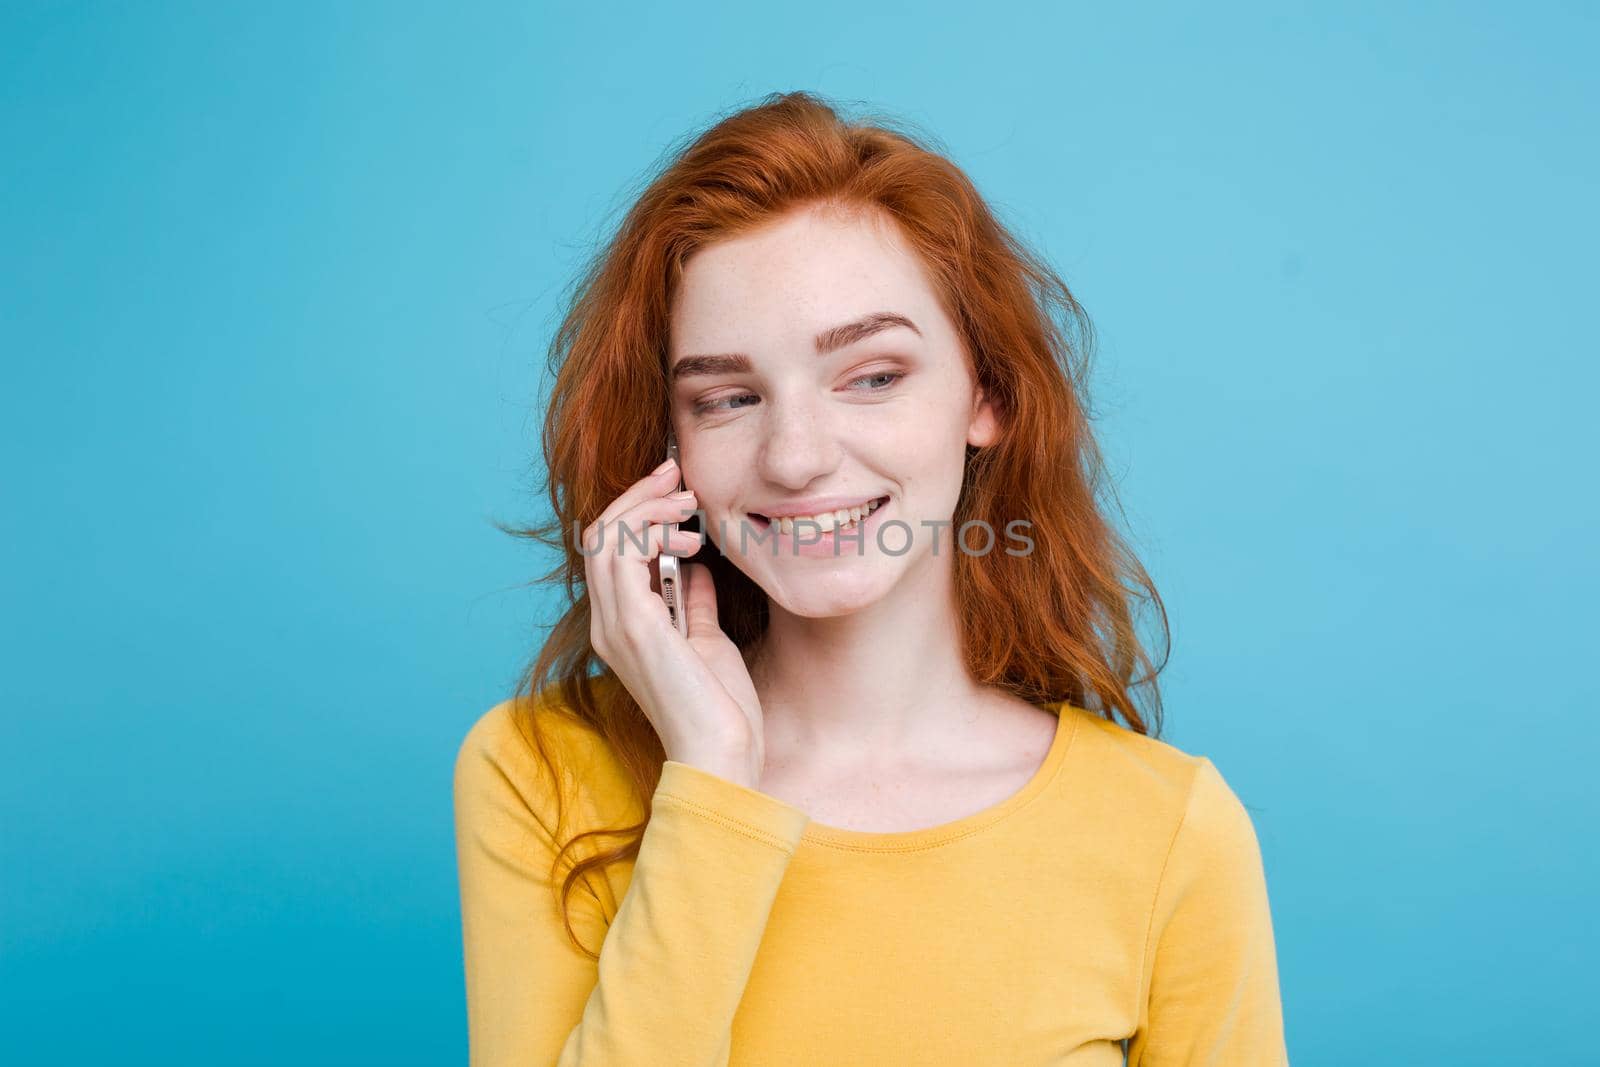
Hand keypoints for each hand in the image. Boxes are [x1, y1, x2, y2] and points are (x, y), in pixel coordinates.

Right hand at [582, 458, 764, 786]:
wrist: (723, 754)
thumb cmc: (720, 709)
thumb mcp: (707, 641)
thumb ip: (693, 603)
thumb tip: (695, 567)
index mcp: (622, 628)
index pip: (611, 553)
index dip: (638, 512)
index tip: (679, 491)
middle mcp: (608, 624)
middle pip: (600, 536)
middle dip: (639, 496)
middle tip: (679, 476)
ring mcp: (615, 626)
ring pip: (605, 537)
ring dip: (644, 506)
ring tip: (687, 501)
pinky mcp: (634, 626)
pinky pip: (620, 555)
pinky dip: (647, 528)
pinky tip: (685, 532)